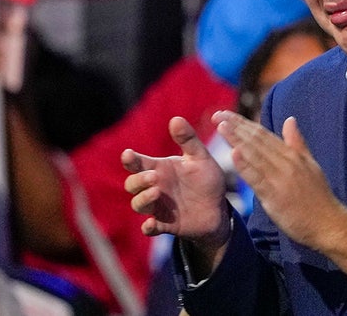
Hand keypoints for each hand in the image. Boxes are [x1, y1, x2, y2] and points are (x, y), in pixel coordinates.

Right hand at [122, 117, 230, 253]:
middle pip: (132, 184)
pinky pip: (151, 228)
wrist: (219, 209)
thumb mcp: (200, 158)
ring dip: (143, 199)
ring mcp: (158, 207)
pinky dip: (148, 227)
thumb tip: (176, 119)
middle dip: (138, 180)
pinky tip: (151, 225)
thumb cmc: (206, 180)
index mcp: (160, 169)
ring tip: (156, 192)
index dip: (130, 159)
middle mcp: (155, 187)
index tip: (128, 154)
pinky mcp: (166, 224)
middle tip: (153, 176)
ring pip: (138, 204)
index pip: (138, 163)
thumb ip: (188, 140)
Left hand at [213, 111, 346, 248]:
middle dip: (236, 127)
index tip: (227, 115)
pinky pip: (257, 178)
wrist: (328, 224)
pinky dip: (244, 165)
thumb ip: (297, 143)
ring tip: (221, 126)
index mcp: (292, 154)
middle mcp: (286, 162)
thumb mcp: (310, 165)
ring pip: (255, 155)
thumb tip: (290, 120)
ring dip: (236, 139)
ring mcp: (280, 178)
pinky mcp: (275, 196)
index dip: (244, 123)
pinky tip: (233, 153)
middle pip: (257, 140)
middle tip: (218, 115)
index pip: (263, 134)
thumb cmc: (319, 197)